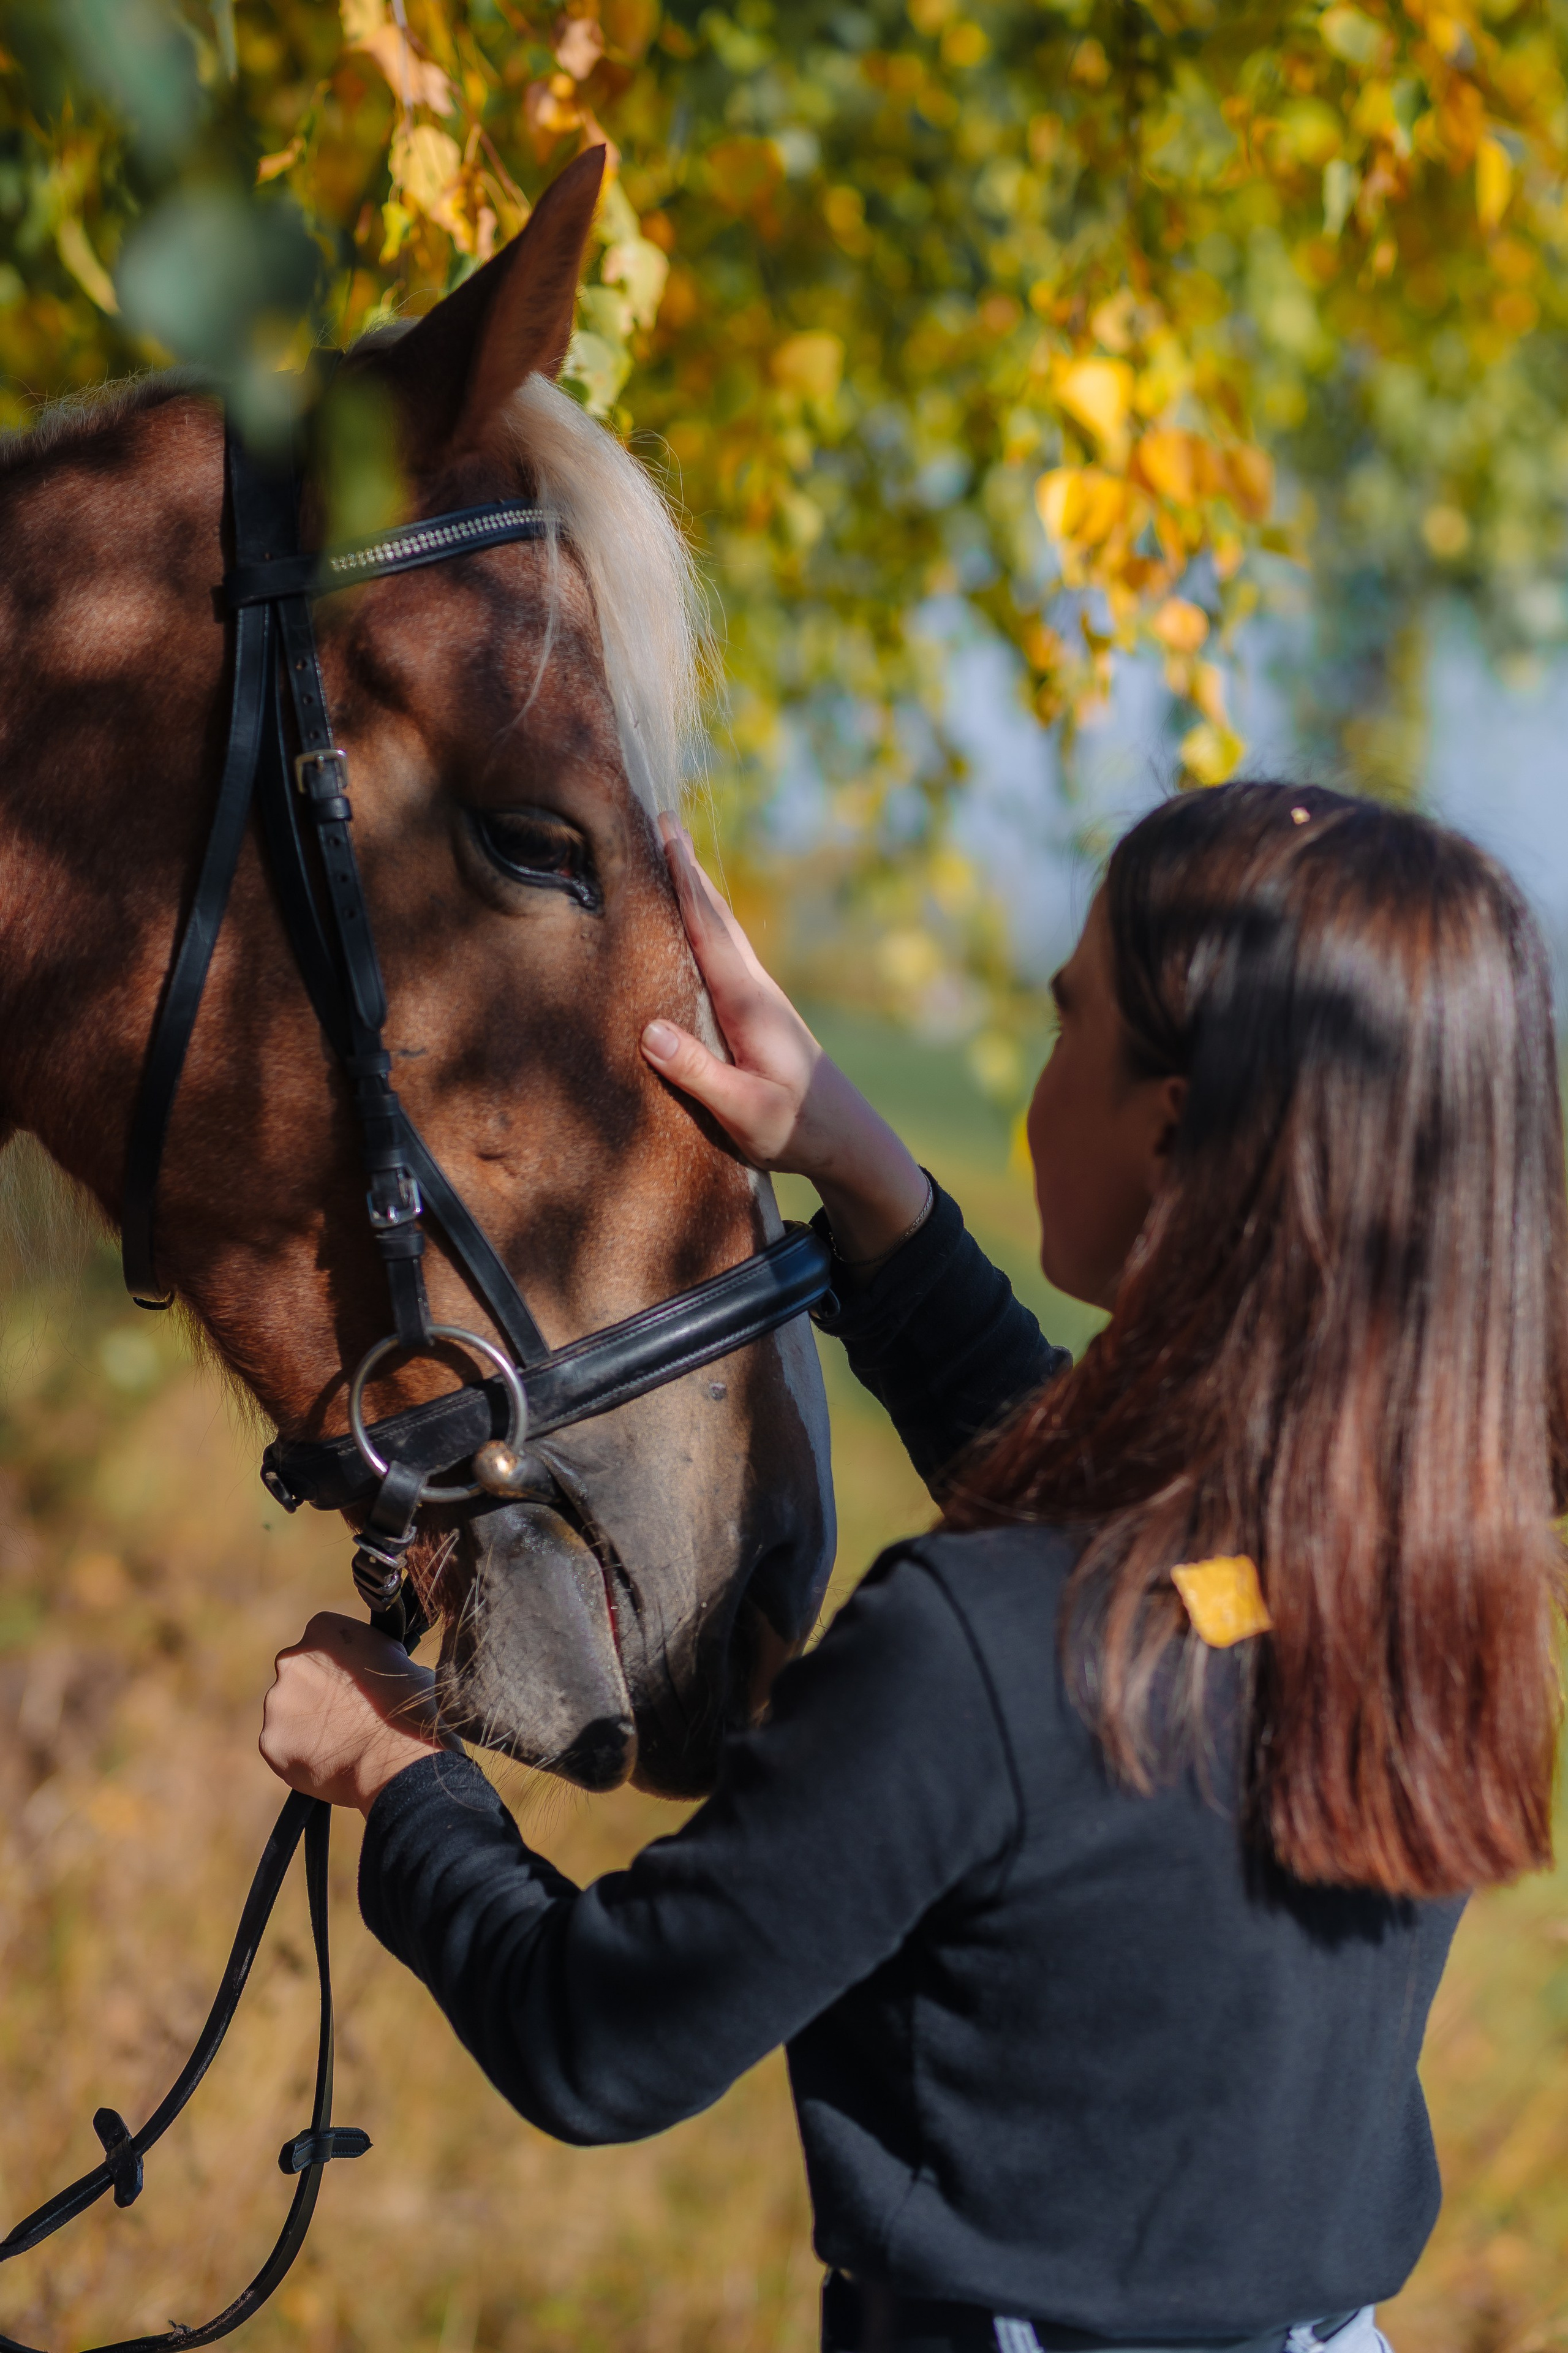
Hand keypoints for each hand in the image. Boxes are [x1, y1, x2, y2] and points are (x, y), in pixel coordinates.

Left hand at [259, 1612, 451, 1814]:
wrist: (396, 1754)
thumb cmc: (407, 1704)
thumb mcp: (398, 1659)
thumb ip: (370, 1657)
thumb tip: (373, 1668)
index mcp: (323, 1629)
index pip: (322, 1641)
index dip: (339, 1665)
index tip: (352, 1684)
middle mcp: (292, 1659)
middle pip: (298, 1675)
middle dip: (316, 1693)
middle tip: (344, 1716)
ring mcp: (277, 1701)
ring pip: (288, 1713)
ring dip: (306, 1725)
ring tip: (340, 1744)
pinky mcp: (270, 1741)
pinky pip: (283, 1747)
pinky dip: (300, 1755)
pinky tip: (329, 1762)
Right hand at [642, 820, 929, 1266]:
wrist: (850, 1142)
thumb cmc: (797, 1131)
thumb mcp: (746, 1113)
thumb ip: (700, 1075)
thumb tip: (649, 1031)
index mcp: (749, 1004)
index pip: (709, 930)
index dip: (684, 882)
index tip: (665, 833)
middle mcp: (756, 991)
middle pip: (717, 917)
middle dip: (688, 871)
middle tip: (664, 821)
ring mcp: (760, 1001)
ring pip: (723, 934)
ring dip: (697, 895)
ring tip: (673, 860)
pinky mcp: (758, 1018)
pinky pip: (723, 957)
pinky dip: (704, 929)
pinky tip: (695, 931)